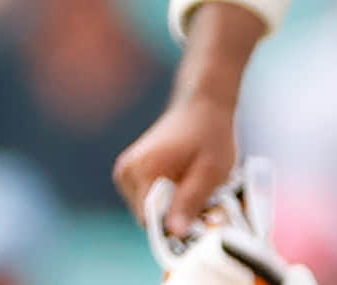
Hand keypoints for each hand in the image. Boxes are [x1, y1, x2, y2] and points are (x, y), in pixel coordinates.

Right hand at [112, 79, 238, 236]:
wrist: (203, 105)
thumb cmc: (211, 134)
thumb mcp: (211, 170)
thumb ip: (190, 201)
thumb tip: (174, 232)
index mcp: (143, 170)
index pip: (149, 219)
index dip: (174, 223)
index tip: (198, 215)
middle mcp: (127, 171)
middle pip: (147, 215)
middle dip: (173, 213)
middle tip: (200, 196)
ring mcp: (125, 170)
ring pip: (147, 208)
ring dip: (170, 204)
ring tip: (191, 182)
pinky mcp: (129, 171)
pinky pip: (146, 196)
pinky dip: (164, 195)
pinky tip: (181, 178)